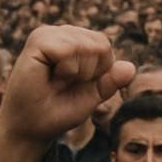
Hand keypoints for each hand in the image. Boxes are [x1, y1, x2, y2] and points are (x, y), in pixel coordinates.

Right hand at [0, 25, 134, 146]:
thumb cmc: (58, 111)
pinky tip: (50, 76)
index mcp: (75, 42)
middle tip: (63, 84)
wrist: (30, 128)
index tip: (75, 85)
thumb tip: (131, 68)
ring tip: (56, 81)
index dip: (98, 72)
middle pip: (101, 45)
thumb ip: (110, 81)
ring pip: (87, 46)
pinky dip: (66, 69)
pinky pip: (70, 49)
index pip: (105, 46)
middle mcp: (62, 34)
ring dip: (77, 72)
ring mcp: (49, 34)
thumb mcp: (92, 96)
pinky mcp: (38, 39)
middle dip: (90, 72)